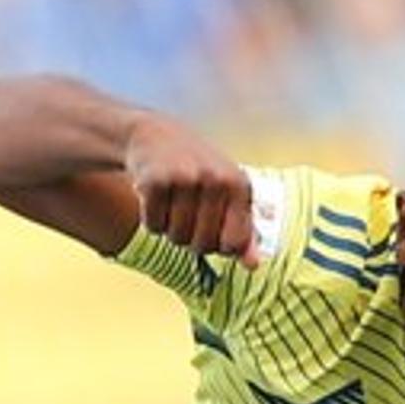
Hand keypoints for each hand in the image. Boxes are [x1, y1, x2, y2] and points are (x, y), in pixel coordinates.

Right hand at [126, 116, 258, 258]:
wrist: (154, 137)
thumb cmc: (197, 171)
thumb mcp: (227, 193)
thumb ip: (243, 229)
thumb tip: (253, 266)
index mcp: (238, 184)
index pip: (233, 244)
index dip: (219, 246)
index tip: (211, 230)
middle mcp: (215, 180)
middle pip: (202, 245)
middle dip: (191, 239)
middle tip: (187, 214)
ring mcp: (185, 179)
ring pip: (177, 238)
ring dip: (170, 229)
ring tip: (171, 203)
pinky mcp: (155, 181)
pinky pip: (153, 226)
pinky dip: (151, 220)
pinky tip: (155, 198)